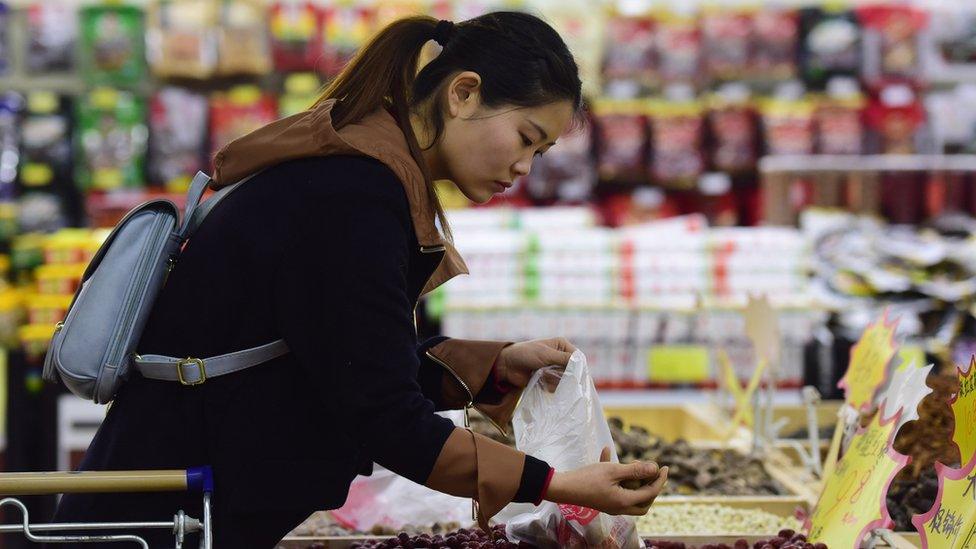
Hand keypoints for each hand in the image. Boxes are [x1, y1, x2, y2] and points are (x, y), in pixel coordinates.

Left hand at [496, 337, 576, 388]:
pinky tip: (541, 382)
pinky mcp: (549, 379)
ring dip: (555, 380)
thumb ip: (564, 359)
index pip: (578, 357)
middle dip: (563, 375)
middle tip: (551, 374)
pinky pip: (557, 386)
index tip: (576, 376)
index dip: (578, 367)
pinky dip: (550, 386)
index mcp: (561, 345)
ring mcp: (554, 368)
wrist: (507, 366)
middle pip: (573, 370)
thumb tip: (581, 364)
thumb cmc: (526, 354)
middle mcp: (560, 356)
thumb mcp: (546, 354)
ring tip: (542, 376)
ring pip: (565, 380)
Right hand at [544, 447, 668, 515]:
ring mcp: (610, 505)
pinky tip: (606, 452)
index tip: (665, 467)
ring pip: (631, 497)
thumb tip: (655, 468)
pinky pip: (615, 489)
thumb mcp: (613, 471)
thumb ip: (635, 470)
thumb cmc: (587, 478)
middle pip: (644, 503)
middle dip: (651, 489)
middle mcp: (619, 507)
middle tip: (653, 474)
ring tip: (633, 464)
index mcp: (624, 501)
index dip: (660, 480)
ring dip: (635, 483)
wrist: (563, 487)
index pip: (650, 492)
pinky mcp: (602, 499)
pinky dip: (616, 476)